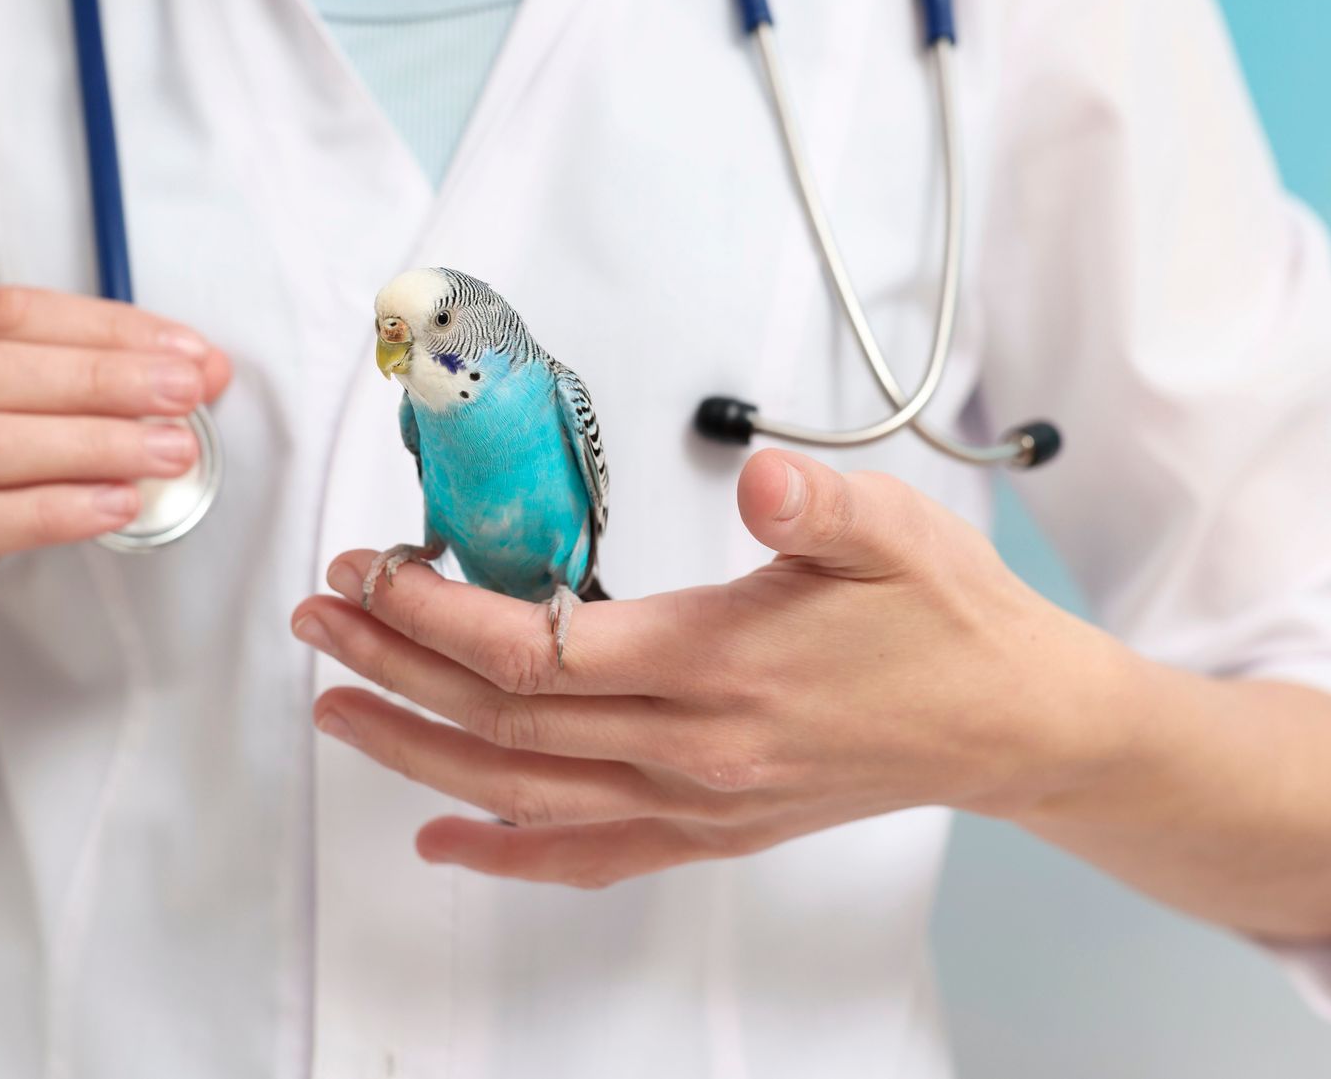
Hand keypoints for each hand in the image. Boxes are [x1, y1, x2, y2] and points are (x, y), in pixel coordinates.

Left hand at [290, 450, 1138, 887]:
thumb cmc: (946, 617)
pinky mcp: (713, 830)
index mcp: (717, 666)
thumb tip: (765, 475)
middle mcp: (691, 750)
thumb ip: (816, 504)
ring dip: (418, 755)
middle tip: (317, 622)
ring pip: (522, 794)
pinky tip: (443, 841)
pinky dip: (504, 854)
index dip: (435, 613)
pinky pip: (588, 856)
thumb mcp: (895, 529)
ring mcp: (698, 803)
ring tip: (338, 712)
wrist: (1013, 722)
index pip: (535, 648)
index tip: (370, 571)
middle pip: (504, 721)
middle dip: (393, 672)